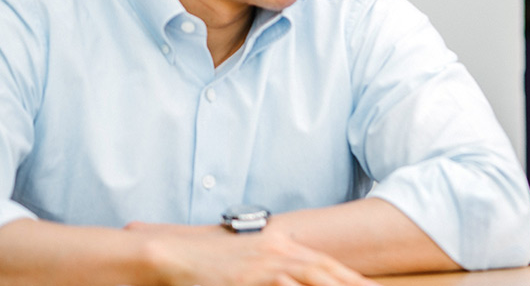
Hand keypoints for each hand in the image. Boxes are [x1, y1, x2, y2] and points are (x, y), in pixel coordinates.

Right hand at [134, 226, 376, 285]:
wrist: (176, 254)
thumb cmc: (213, 262)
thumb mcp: (252, 260)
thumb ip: (276, 270)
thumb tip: (296, 277)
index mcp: (282, 246)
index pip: (325, 263)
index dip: (350, 276)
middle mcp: (278, 253)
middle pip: (324, 270)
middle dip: (352, 284)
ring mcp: (263, 266)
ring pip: (306, 280)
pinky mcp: (247, 280)